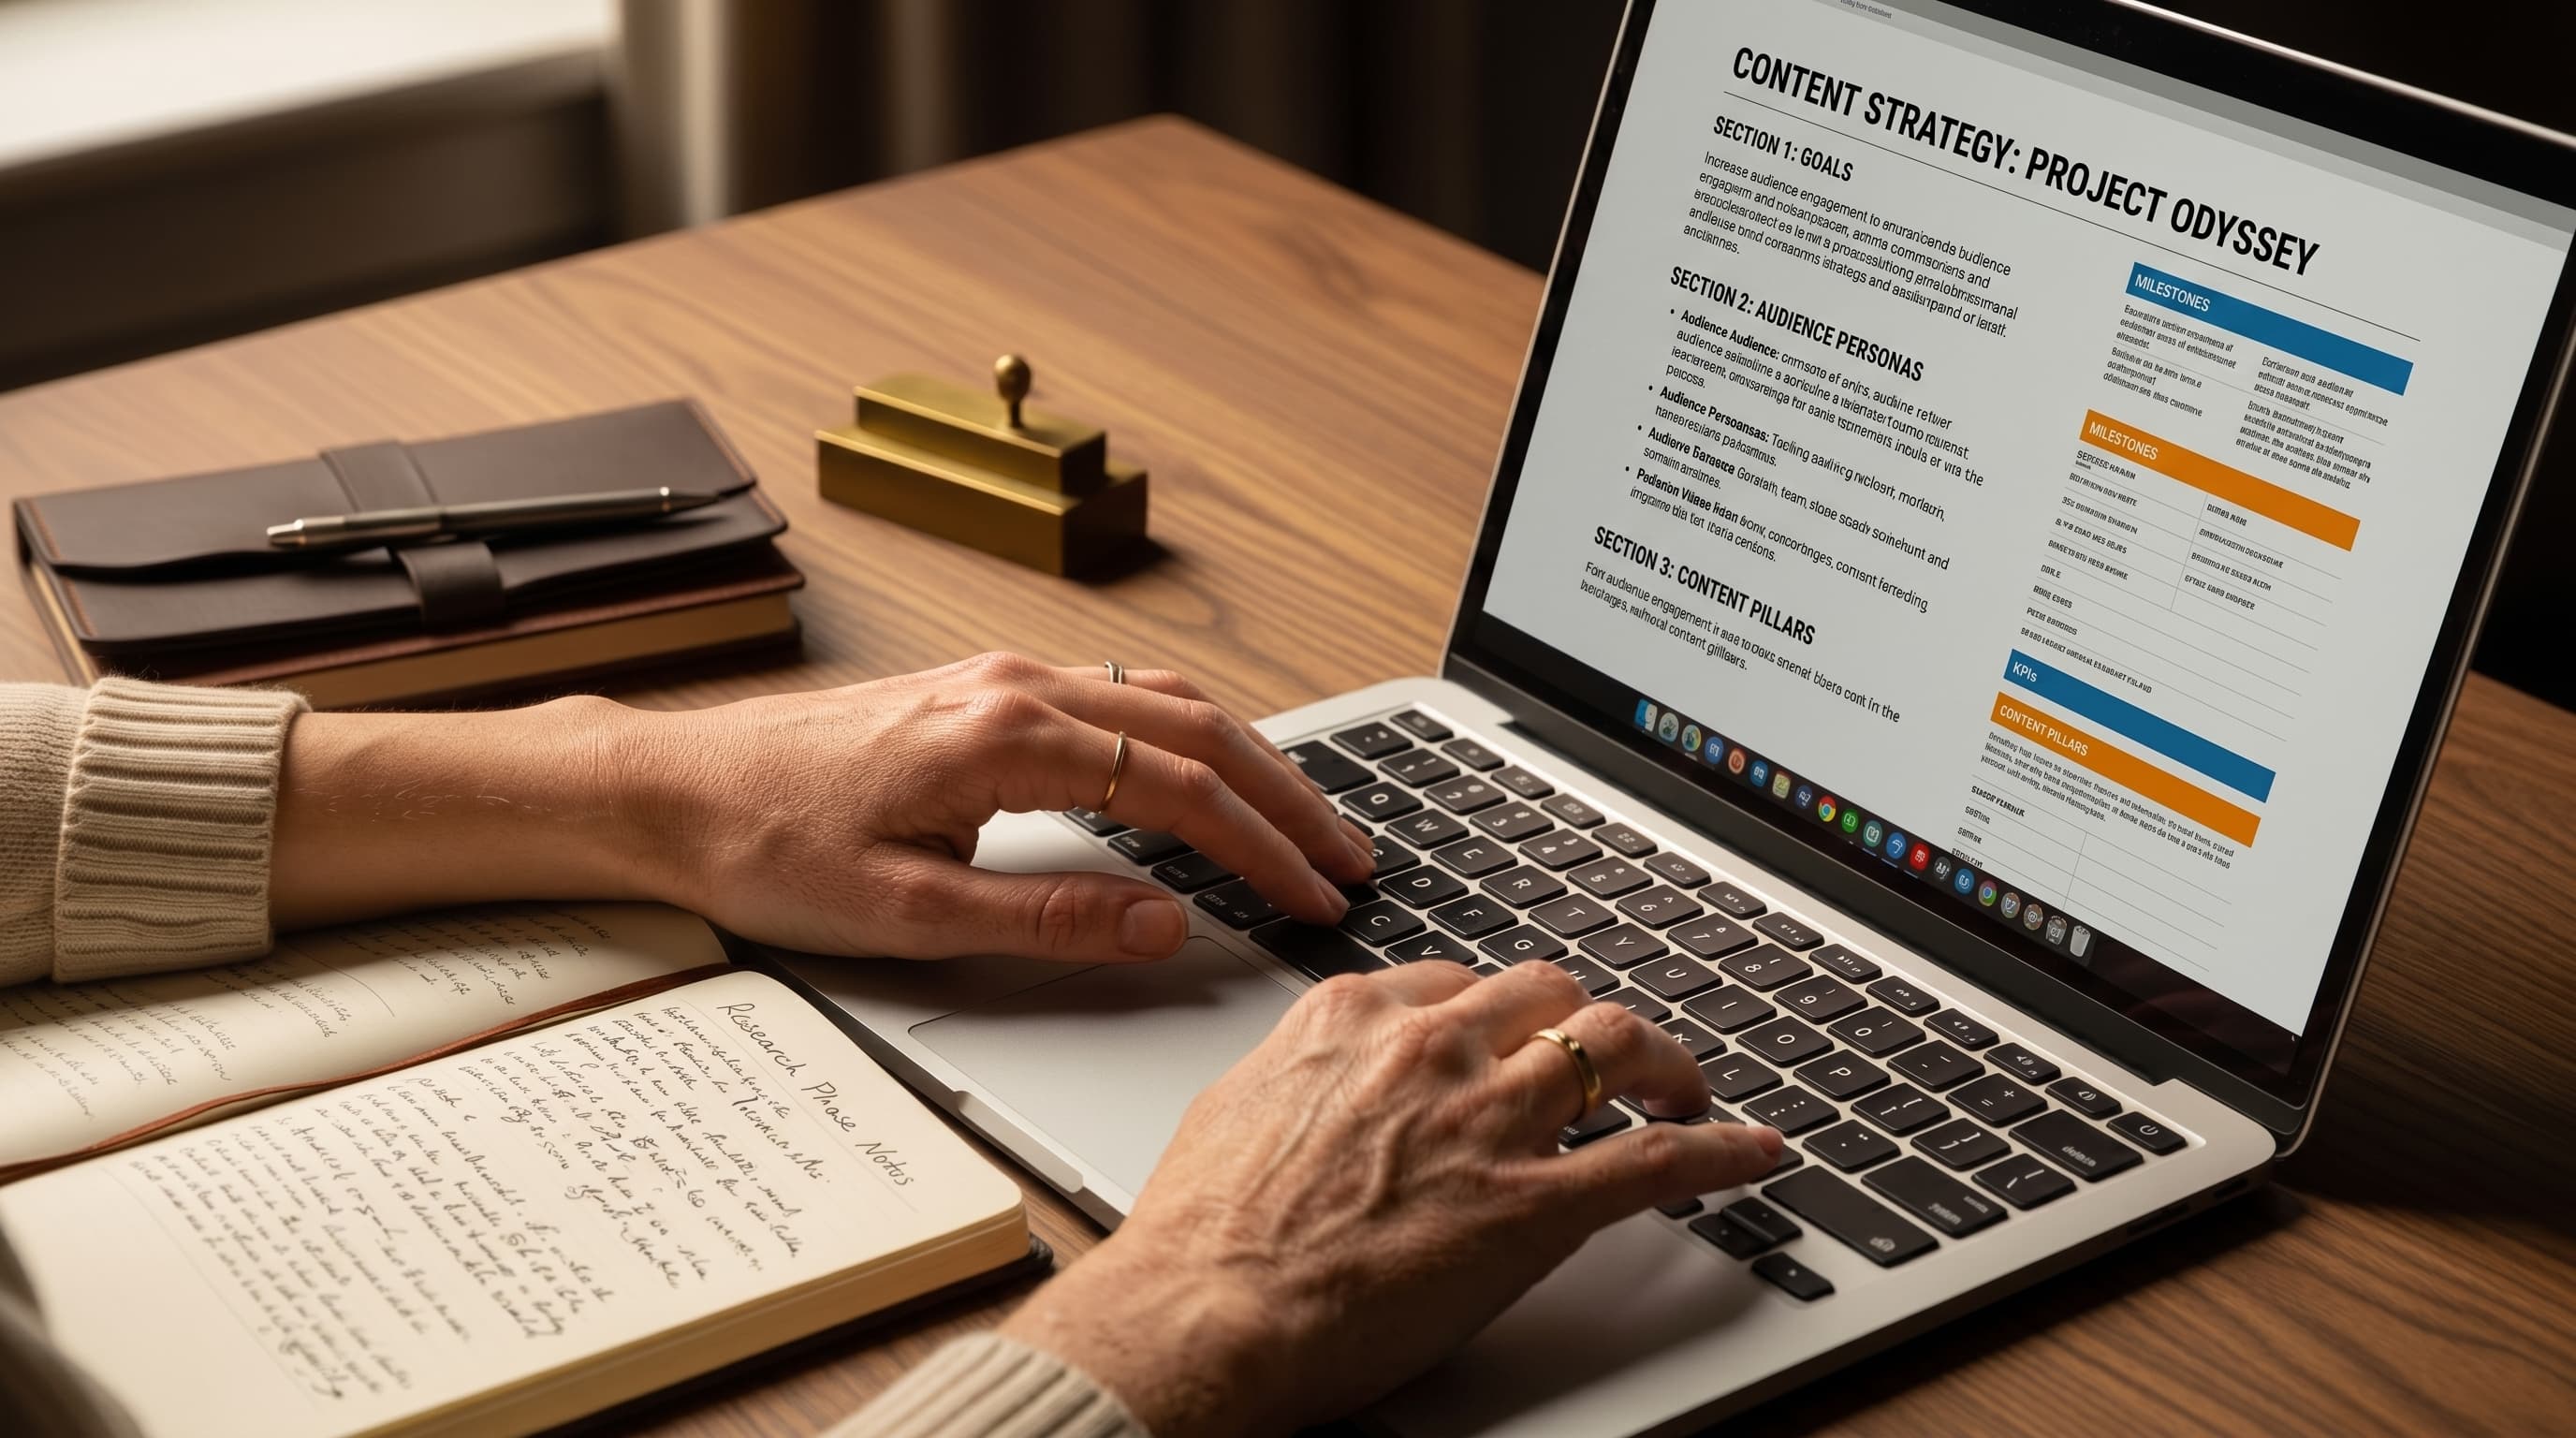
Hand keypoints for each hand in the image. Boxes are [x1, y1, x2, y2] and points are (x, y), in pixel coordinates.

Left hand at [626, 653, 1373, 959]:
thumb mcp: (908, 912)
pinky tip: (1204, 776)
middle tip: (1349, 858)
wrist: (669, 791)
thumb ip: (1050, 915)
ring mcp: (997, 678)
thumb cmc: (765, 847)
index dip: (1261, 849)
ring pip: (1162, 704)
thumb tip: (1164, 922)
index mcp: (1004, 736)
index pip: (1177, 790)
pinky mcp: (977, 690)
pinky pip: (1117, 700)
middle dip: (1285, 796)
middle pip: (1194, 729)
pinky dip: (1187, 739)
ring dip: (1244, 761)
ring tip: (1302, 821)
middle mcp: (1013, 687)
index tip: (1315, 897)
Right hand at [997, 961, 1784, 1436]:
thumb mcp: (1241, 1111)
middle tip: (1609, 1057)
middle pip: (1549, 993)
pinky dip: (1721, 1151)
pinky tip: (1752, 1152)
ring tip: (1685, 1087)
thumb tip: (1322, 1085)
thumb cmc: (1203, 1236)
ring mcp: (1489, 1122)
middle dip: (1587, 1020)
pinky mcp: (1535, 1205)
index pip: (1462, 981)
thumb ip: (1303, 1079)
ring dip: (1664, 1063)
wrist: (1206, 1313)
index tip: (1518, 1033)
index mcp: (1354, 1019)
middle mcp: (1431, 1050)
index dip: (1504, 1012)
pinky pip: (1658, 1160)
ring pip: (1615, 1045)